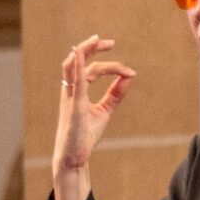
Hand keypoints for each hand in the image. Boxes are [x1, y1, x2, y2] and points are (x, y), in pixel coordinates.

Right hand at [51, 34, 135, 199]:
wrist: (75, 158)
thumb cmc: (85, 136)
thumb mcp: (105, 111)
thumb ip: (116, 94)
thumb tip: (130, 76)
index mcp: (76, 92)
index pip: (91, 70)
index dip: (111, 67)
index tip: (129, 72)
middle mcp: (70, 91)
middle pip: (76, 61)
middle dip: (91, 48)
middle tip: (109, 42)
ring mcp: (70, 98)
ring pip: (71, 66)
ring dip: (83, 51)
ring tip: (98, 42)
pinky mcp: (74, 107)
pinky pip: (74, 82)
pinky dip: (77, 66)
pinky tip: (81, 54)